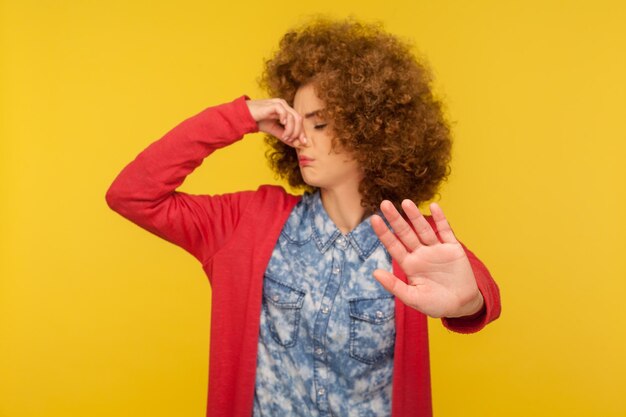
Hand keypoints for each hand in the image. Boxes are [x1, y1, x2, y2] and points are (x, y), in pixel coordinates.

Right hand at [246, 98, 305, 145]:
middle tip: (292, 141)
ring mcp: (279, 104)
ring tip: (285, 137)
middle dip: (298, 132)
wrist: (245, 116)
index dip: (302, 132)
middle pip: (298, 118)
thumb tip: (296, 144)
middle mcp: (284, 105)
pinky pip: (285, 113)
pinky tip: (282, 125)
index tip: (303, 143)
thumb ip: (284, 135)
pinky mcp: (274, 105)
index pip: (298, 120)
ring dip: (291, 130)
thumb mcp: (274, 130)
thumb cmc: (258, 121)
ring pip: (293, 117)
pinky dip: (286, 122)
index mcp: (285, 110)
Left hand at [370, 199, 483, 317]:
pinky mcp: (453, 249)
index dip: (384, 233)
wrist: (462, 306)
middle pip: (405, 233)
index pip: (393, 246)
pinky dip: (441, 219)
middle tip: (384, 204)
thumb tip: (374, 273)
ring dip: (415, 216)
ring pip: (423, 229)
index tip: (374, 219)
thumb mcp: (413, 298)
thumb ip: (395, 286)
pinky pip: (446, 231)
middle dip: (395, 219)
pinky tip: (434, 207)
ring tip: (406, 202)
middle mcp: (420, 254)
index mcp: (409, 265)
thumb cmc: (436, 304)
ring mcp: (436, 250)